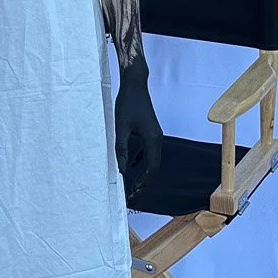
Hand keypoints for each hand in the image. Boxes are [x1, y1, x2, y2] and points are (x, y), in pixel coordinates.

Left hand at [114, 58, 164, 200]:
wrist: (135, 85)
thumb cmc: (127, 103)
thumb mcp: (121, 127)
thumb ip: (121, 148)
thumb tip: (121, 169)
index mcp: (152, 139)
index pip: (151, 168)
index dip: (143, 182)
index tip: (134, 192)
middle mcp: (157, 139)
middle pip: (153, 166)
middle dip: (143, 180)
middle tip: (132, 192)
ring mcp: (155, 135)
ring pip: (151, 159)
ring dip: (142, 171)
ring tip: (131, 182)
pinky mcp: (150, 131)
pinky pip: (148, 151)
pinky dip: (141, 160)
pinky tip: (130, 164)